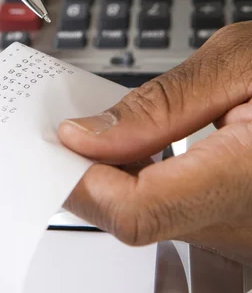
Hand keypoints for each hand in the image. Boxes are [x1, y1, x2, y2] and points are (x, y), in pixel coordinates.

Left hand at [59, 22, 251, 265]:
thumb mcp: (239, 61)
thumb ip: (162, 103)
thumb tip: (87, 136)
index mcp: (247, 176)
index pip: (136, 212)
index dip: (83, 179)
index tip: (60, 140)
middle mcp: (241, 222)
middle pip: (132, 221)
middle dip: (87, 173)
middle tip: (73, 125)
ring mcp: (237, 232)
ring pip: (144, 221)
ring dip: (110, 176)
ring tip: (106, 129)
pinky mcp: (232, 225)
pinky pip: (167, 215)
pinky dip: (137, 181)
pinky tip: (137, 147)